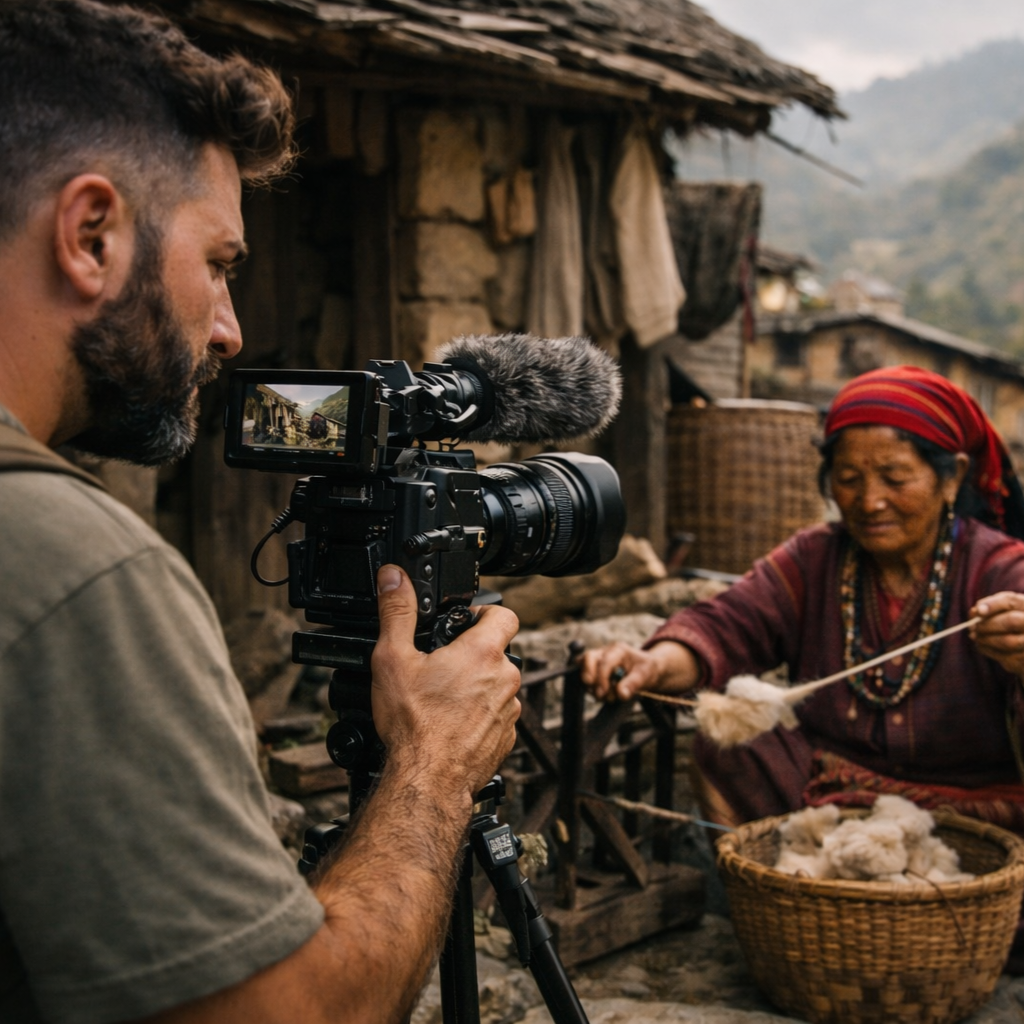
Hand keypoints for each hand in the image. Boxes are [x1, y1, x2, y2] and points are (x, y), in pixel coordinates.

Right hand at [371, 566, 520, 798]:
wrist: (427, 781)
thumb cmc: (414, 725)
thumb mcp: (393, 659)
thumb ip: (396, 612)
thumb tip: (394, 577)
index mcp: (483, 652)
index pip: (504, 613)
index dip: (485, 611)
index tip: (465, 620)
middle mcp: (505, 679)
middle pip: (498, 651)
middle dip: (473, 652)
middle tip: (442, 663)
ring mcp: (509, 711)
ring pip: (498, 684)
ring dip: (477, 685)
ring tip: (442, 697)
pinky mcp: (506, 737)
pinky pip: (496, 715)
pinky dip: (478, 715)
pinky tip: (450, 723)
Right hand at [580, 640, 699, 701]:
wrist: (647, 669)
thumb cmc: (646, 669)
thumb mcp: (645, 675)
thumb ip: (633, 684)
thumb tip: (620, 694)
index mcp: (619, 650)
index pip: (604, 662)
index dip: (601, 678)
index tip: (603, 694)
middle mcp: (605, 651)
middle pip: (587, 658)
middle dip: (589, 677)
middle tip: (599, 694)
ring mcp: (598, 659)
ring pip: (583, 667)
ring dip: (591, 685)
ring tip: (608, 696)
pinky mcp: (594, 667)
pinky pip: (584, 674)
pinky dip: (590, 685)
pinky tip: (603, 693)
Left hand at [970, 591, 1023, 675]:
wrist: (1023, 647)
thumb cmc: (1011, 624)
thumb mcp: (1002, 610)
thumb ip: (990, 607)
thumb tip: (975, 612)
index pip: (1012, 601)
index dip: (993, 605)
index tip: (977, 611)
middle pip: (1011, 621)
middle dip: (987, 624)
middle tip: (973, 627)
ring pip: (1008, 641)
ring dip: (985, 639)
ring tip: (975, 636)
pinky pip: (1006, 657)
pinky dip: (988, 650)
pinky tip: (982, 645)